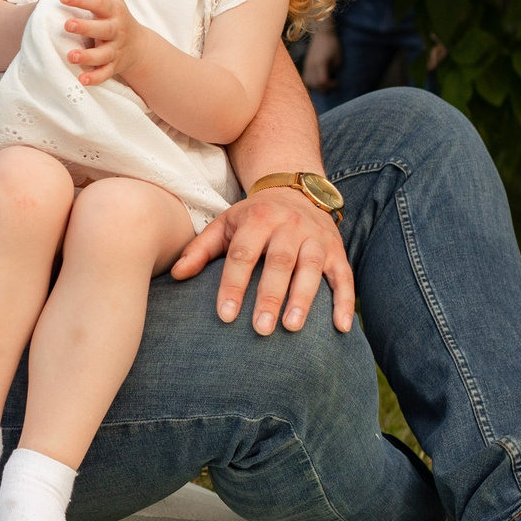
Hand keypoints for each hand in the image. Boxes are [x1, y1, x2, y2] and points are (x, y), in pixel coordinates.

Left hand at [60, 0, 151, 86]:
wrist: (138, 46)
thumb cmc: (117, 17)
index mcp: (113, 10)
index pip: (98, 3)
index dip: (82, 0)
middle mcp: (116, 30)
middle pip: (103, 29)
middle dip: (85, 27)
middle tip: (66, 24)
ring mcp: (115, 50)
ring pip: (103, 55)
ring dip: (88, 56)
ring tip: (70, 56)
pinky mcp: (112, 67)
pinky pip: (104, 74)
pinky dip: (94, 78)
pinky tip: (81, 80)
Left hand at [170, 184, 355, 335]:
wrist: (295, 190)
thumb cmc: (252, 218)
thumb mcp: (225, 225)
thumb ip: (200, 250)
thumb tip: (175, 275)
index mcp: (258, 218)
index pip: (243, 254)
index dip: (234, 285)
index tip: (225, 316)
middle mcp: (289, 225)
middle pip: (280, 261)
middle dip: (270, 296)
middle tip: (260, 330)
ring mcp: (316, 237)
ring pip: (312, 267)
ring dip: (304, 298)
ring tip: (292, 328)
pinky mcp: (337, 250)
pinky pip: (344, 276)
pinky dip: (345, 301)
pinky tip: (342, 328)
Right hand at [301, 20, 340, 88]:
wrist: (322, 33)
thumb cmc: (333, 44)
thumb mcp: (337, 58)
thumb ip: (333, 70)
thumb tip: (330, 77)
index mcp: (320, 63)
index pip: (323, 81)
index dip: (330, 85)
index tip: (336, 82)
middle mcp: (311, 65)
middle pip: (314, 84)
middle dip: (324, 88)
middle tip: (331, 85)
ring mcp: (307, 64)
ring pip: (308, 82)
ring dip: (316, 86)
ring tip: (324, 83)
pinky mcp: (306, 63)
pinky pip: (305, 77)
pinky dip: (311, 82)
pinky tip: (318, 80)